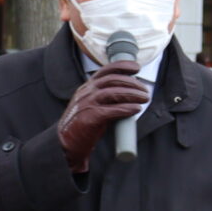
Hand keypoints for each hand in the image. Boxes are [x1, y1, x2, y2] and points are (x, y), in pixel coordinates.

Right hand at [57, 59, 148, 173]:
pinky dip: (126, 108)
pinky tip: (136, 109)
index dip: (122, 66)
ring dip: (132, 94)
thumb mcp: (93, 105)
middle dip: (132, 83)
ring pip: (113, 92)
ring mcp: (87, 104)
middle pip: (113, 80)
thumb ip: (108, 99)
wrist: (67, 144)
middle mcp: (86, 92)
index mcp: (87, 87)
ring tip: (145, 98)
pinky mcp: (90, 117)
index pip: (105, 71)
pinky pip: (112, 110)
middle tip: (145, 90)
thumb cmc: (82, 125)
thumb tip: (129, 95)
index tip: (136, 67)